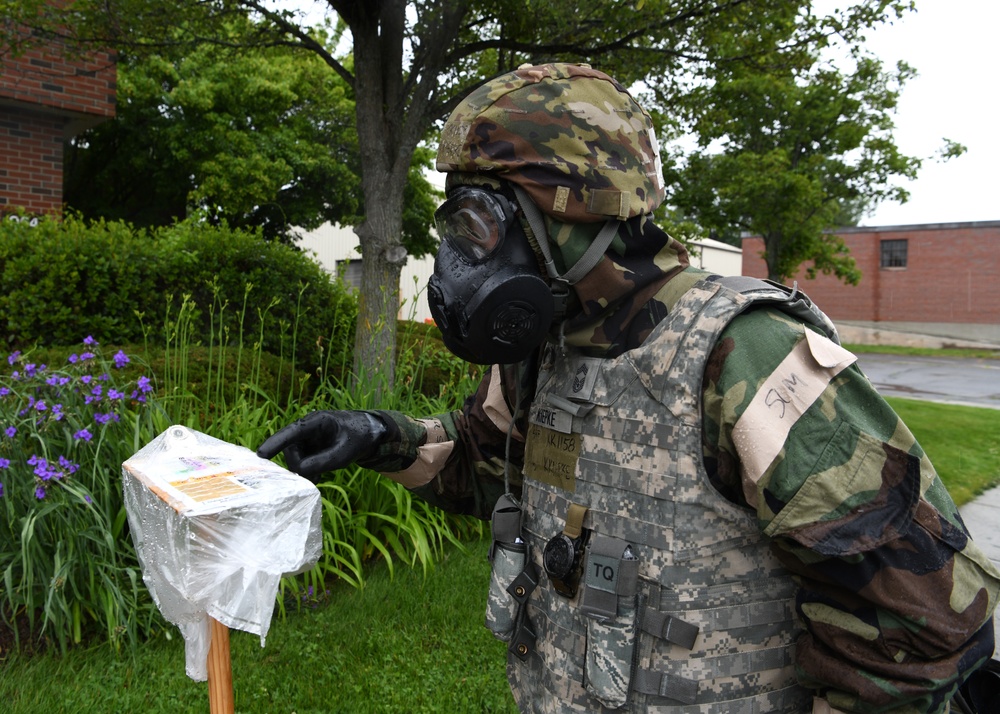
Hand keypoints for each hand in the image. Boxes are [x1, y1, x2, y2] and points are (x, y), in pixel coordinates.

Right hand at [256, 410, 388, 479]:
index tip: (261, 454)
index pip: (292, 432)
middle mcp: (307, 428)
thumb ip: (322, 461)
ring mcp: (305, 437)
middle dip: (299, 466)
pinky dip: (306, 470)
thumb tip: (299, 470)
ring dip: (303, 470)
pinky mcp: (307, 446)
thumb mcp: (344, 453)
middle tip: (315, 478)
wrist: (368, 434)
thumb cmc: (357, 438)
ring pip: (294, 457)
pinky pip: (299, 460)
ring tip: (319, 476)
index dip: (276, 443)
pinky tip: (317, 475)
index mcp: (317, 422)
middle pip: (291, 450)